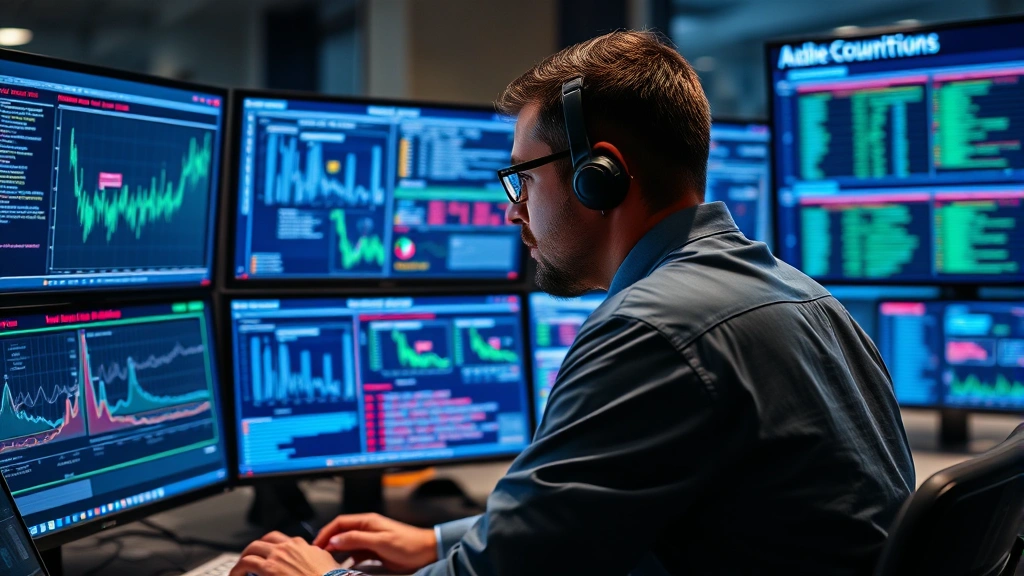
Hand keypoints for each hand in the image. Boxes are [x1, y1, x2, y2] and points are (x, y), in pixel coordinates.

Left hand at [230, 531, 341, 575]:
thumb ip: (316, 558)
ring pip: (252, 549)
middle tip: (249, 560)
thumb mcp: (326, 562)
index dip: (272, 547)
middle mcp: (288, 547)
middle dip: (254, 550)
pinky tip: (235, 575)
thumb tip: (314, 559)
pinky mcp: (269, 569)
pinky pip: (246, 563)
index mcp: (302, 546)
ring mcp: (277, 556)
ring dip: (243, 559)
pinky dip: (237, 569)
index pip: (282, 540)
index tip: (269, 556)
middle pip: (264, 541)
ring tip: (239, 569)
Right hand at [313, 513, 437, 572]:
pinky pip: (356, 553)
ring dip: (337, 551)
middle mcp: (367, 528)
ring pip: (348, 544)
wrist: (426, 551)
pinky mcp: (374, 551)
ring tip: (327, 561)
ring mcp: (370, 540)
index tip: (316, 544)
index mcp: (368, 522)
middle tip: (318, 555)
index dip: (326, 532)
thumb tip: (335, 539)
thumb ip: (357, 539)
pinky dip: (348, 558)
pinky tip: (344, 566)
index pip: (340, 522)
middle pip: (342, 532)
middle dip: (329, 542)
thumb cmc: (407, 544)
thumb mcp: (380, 541)